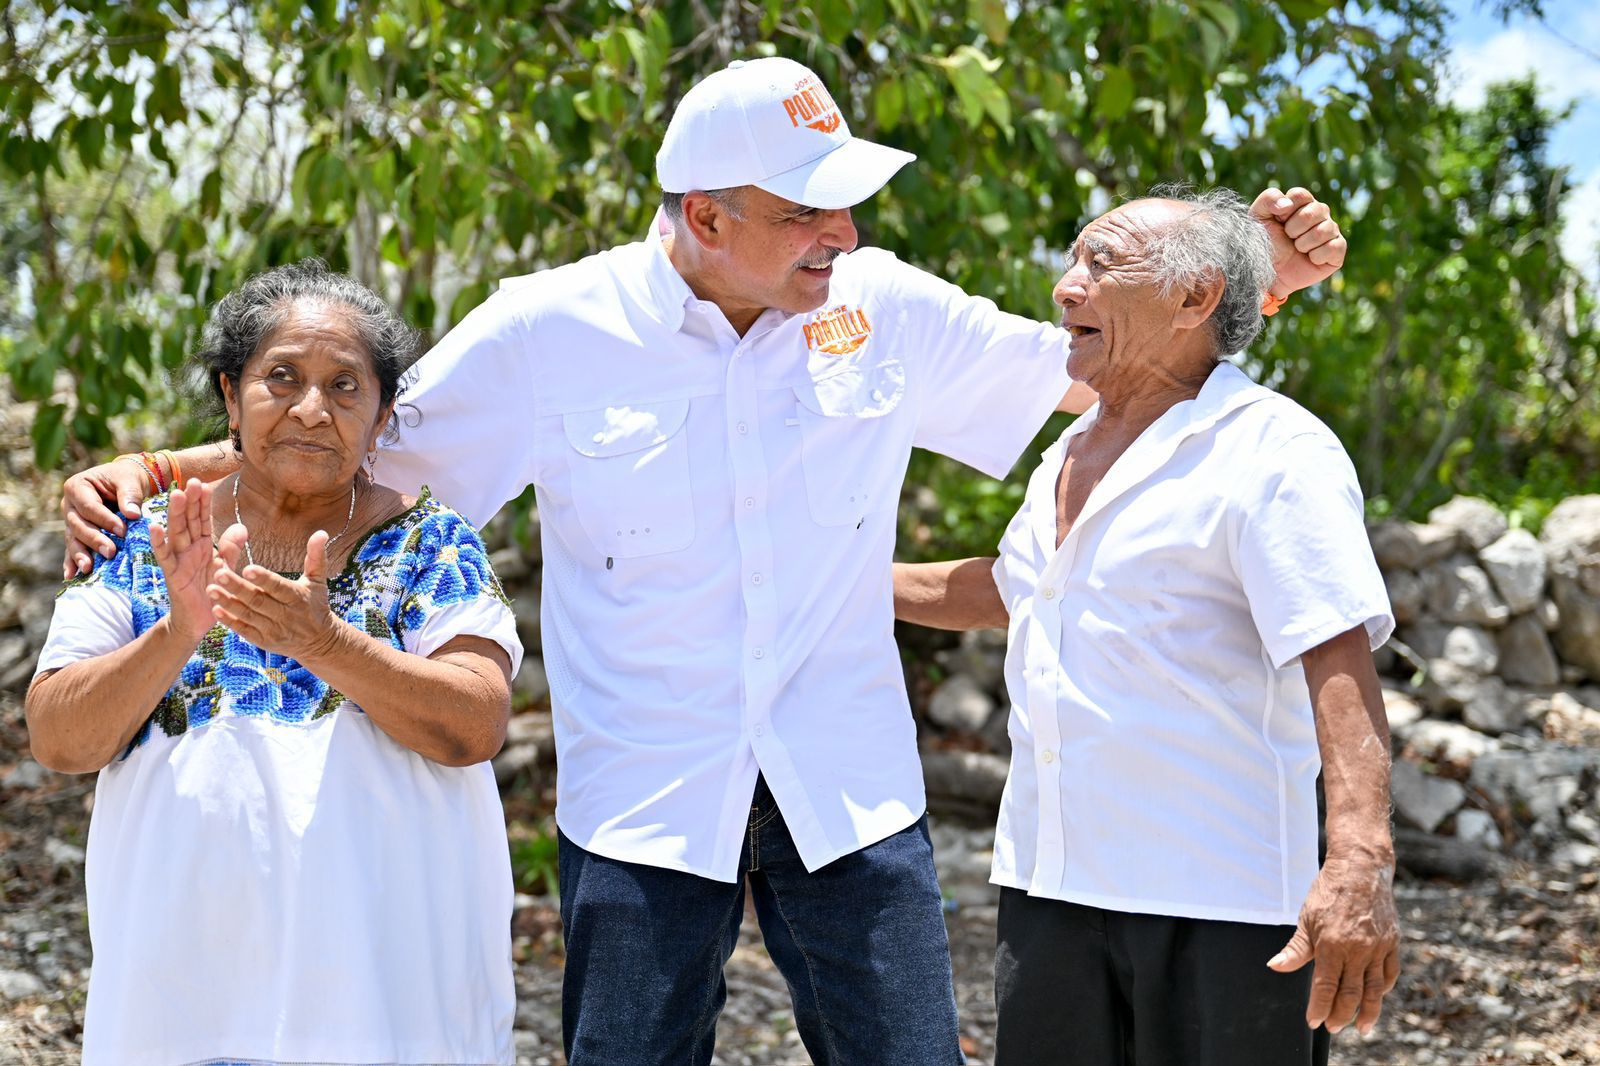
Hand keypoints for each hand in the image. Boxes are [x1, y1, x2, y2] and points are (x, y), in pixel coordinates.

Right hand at [61, 459, 153, 577]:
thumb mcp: (129, 481)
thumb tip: (132, 514)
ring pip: (73, 539)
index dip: (104, 519)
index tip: (122, 531)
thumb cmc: (126, 478)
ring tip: (88, 568)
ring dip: (80, 555)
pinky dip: (72, 562)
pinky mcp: (75, 534)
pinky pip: (72, 548)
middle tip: (111, 552)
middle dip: (94, 540)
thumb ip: (130, 495)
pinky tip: (71, 576)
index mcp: (77, 486)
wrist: (124, 482)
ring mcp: (70, 520)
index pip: (89, 506)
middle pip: (78, 525)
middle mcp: (69, 505)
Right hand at [149, 480, 217, 642]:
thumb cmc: (212, 591)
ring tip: (175, 495)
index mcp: (203, 545)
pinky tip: (153, 526)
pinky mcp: (172, 574)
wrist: (200, 620)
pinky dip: (158, 542)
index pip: (203, 520)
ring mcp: (179, 560)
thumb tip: (242, 527)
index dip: (203, 503)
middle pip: (188, 521)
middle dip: (190, 501)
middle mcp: (189, 549)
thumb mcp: (225, 568)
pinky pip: (164, 556)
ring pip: (176, 533)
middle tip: (193, 480)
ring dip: (175, 514)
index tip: (205, 483)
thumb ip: (231, 549)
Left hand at [208, 527, 341, 660]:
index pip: (278, 587)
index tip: (247, 568)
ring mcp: (273, 629)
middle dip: (237, 587)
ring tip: (211, 590)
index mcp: (297, 597)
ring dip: (228, 603)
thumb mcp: (317, 581)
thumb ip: (316, 556)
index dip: (263, 578)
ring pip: (248, 615)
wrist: (318, 642)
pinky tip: (216, 610)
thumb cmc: (316, 605)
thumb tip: (321, 532)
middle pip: (258, 600)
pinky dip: (230, 621)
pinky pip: (244, 630)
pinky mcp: (263, 641)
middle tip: (218, 573)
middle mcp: (285, 615)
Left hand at [1250, 186, 1346, 297]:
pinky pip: (1333, 247)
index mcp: (1302, 202)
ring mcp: (1330, 230)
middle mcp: (1319, 213)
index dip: (1285, 211)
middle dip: (1293, 229)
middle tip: (1288, 238)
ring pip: (1323, 230)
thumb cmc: (1264, 244)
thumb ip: (1268, 199)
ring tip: (1297, 249)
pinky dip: (1316, 256)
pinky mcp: (1337, 250)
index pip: (1300, 194)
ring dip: (1303, 244)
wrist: (1268, 274)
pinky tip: (1309, 259)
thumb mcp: (1258, 217)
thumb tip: (1287, 204)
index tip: (1278, 222)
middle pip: (1314, 211)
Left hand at [1268, 851, 1399, 1035]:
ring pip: (1375, 989)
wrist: (1361, 869)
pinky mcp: (1392, 942)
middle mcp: (1358, 950)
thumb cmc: (1329, 892)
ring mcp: (1378, 947)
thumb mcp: (1306, 918)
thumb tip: (1275, 966)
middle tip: (1334, 1028)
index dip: (1320, 1007)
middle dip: (1342, 1014)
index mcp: (1333, 945)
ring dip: (1368, 1011)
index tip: (1314, 1022)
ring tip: (1362, 1028)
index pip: (1326, 986)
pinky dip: (1383, 988)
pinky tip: (1377, 997)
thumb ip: (1295, 948)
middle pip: (1351, 993)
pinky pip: (1390, 973)